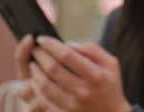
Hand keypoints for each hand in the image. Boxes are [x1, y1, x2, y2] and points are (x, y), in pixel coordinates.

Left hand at [15, 35, 131, 111]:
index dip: (51, 45)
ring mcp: (73, 106)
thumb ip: (91, 49)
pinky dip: (37, 90)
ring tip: (34, 64)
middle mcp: (83, 91)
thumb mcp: (110, 62)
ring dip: (35, 72)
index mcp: (95, 75)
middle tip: (35, 50)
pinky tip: (35, 81)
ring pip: (45, 86)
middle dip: (40, 56)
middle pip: (53, 70)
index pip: (66, 56)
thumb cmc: (109, 84)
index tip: (42, 38)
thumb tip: (67, 44)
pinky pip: (44, 102)